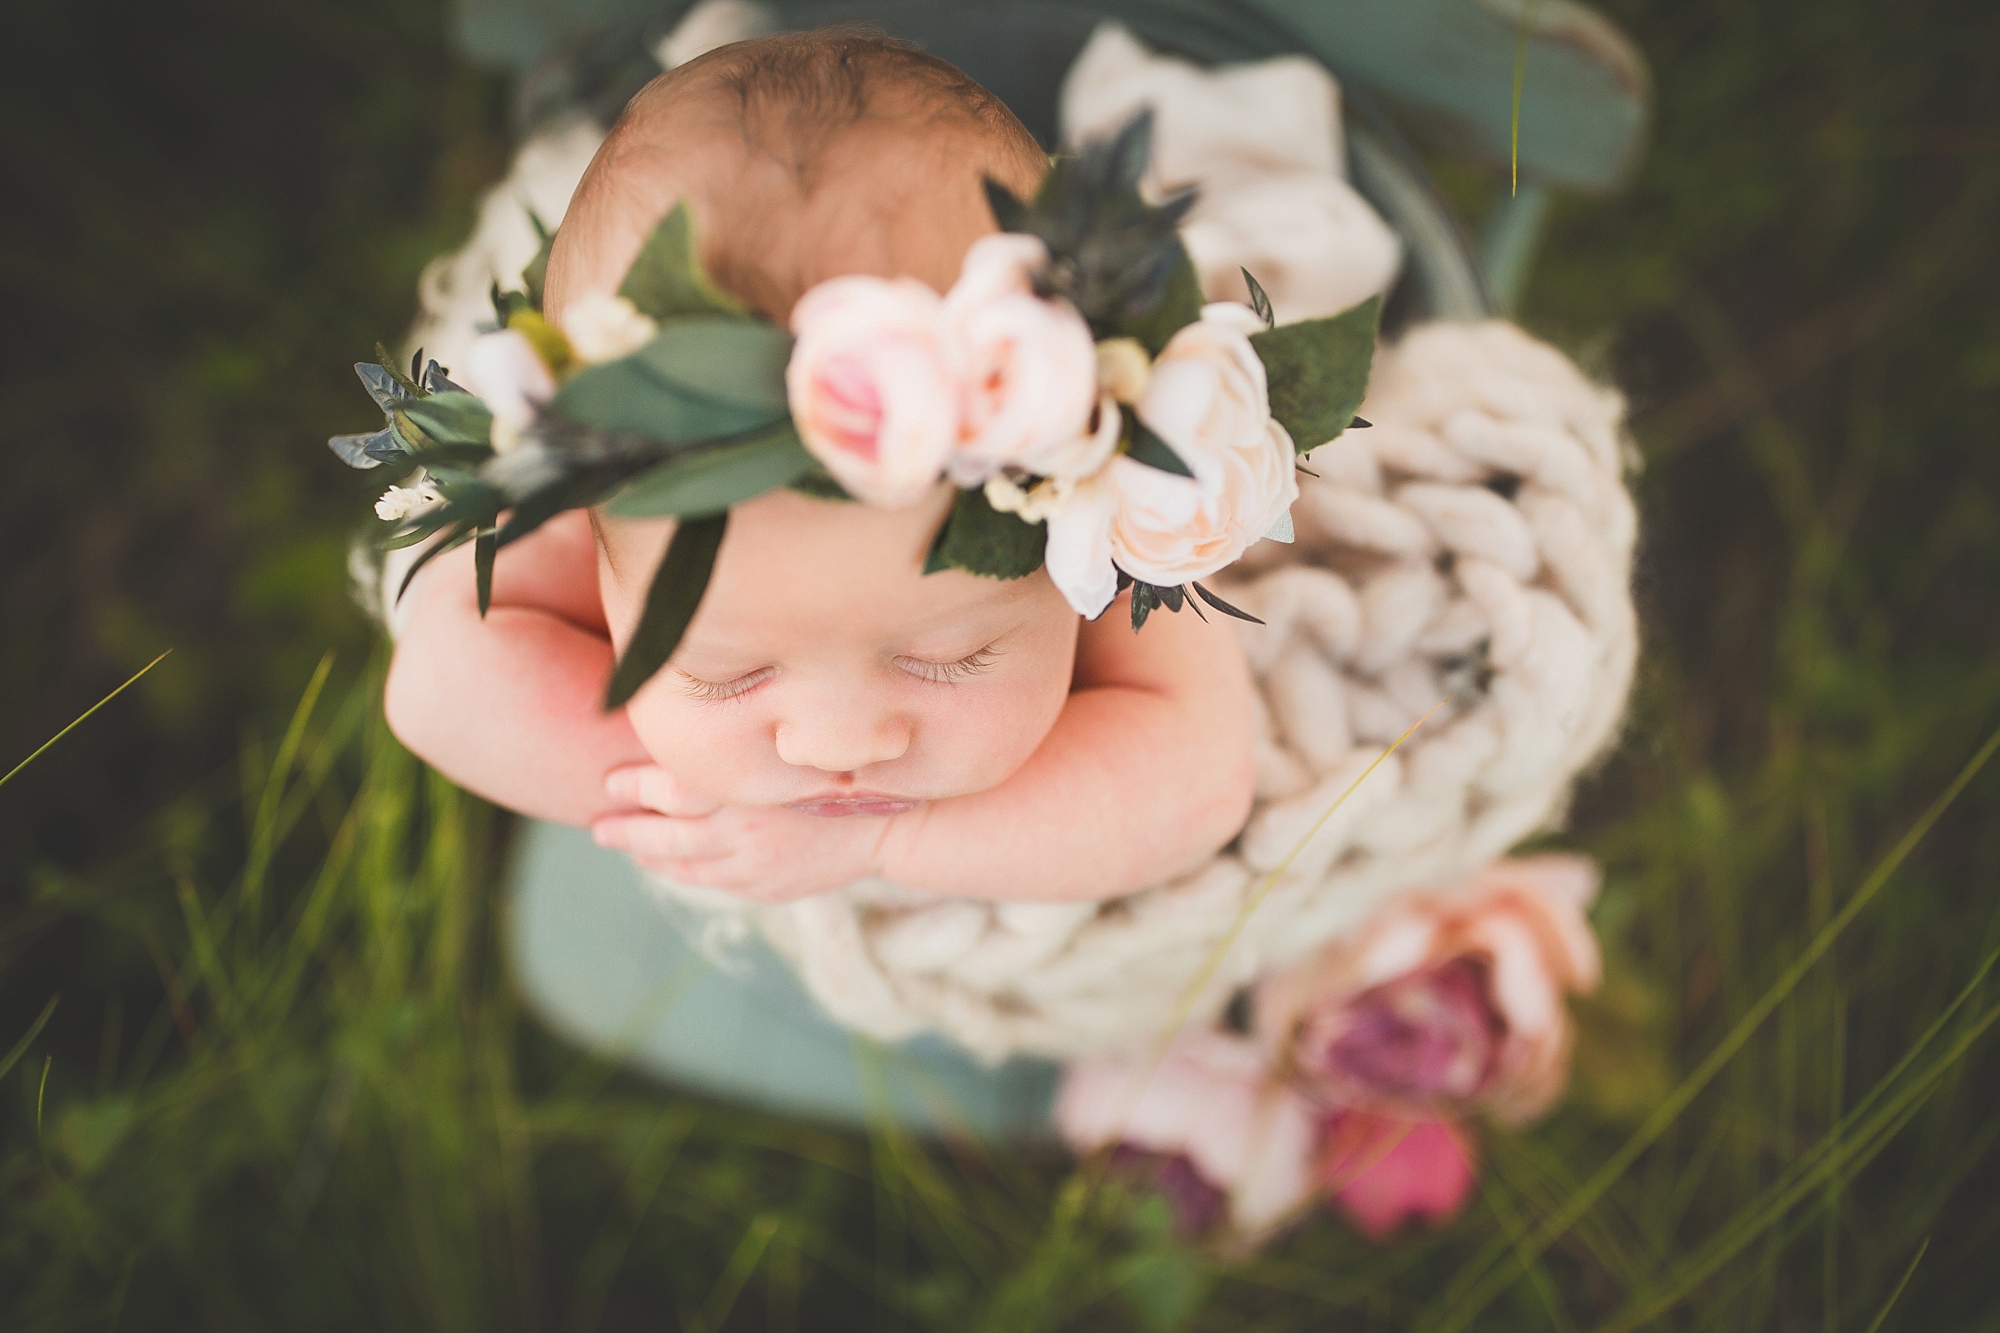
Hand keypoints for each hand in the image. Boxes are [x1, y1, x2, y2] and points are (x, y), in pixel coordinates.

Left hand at [591, 765, 894, 901]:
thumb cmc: (836, 773)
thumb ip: (741, 748)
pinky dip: (675, 870)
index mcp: (750, 786)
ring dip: (642, 850)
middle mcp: (747, 827)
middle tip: (598, 817)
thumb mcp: (789, 750)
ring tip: (613, 836)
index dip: (636, 784)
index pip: (673, 788)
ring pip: (680, 862)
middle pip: (666, 833)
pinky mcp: (763, 887)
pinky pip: (706, 880)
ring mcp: (753, 863)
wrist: (889, 825)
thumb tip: (682, 731)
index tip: (610, 776)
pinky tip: (658, 860)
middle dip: (626, 826)